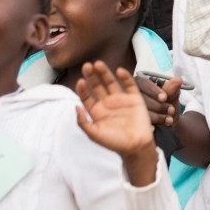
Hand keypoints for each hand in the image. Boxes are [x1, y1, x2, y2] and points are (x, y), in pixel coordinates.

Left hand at [75, 63, 156, 184]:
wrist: (135, 145)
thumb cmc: (114, 142)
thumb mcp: (94, 134)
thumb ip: (83, 122)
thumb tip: (74, 107)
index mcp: (96, 111)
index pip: (87, 96)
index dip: (83, 89)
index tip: (80, 82)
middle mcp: (107, 103)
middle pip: (98, 86)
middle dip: (92, 76)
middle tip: (86, 66)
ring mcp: (121, 99)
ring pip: (111, 82)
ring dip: (105, 73)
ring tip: (98, 64)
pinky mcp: (134, 98)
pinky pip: (129, 85)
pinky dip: (125, 77)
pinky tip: (119, 71)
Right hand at [133, 74, 181, 128]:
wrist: (166, 120)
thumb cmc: (167, 104)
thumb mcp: (171, 97)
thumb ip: (172, 89)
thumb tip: (178, 80)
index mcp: (139, 84)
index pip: (142, 84)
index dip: (154, 91)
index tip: (164, 98)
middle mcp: (130, 95)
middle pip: (139, 98)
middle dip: (157, 105)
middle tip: (171, 110)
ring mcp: (127, 108)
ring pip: (137, 112)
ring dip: (154, 117)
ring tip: (169, 120)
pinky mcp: (129, 122)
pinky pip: (135, 124)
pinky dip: (146, 126)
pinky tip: (155, 129)